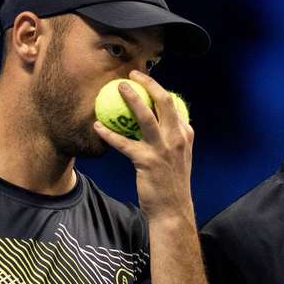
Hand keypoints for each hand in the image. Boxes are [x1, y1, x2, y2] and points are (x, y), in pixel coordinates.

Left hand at [94, 70, 194, 222]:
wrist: (172, 209)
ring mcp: (163, 149)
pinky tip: (98, 127)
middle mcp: (177, 138)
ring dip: (131, 98)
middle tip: (133, 74)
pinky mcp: (147, 161)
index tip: (145, 81)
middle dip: (149, 83)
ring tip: (118, 87)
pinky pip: (124, 143)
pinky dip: (109, 134)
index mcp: (185, 135)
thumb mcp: (179, 157)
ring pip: (146, 116)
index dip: (159, 89)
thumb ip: (173, 140)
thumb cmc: (172, 183)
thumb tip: (160, 124)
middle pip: (164, 102)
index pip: (174, 105)